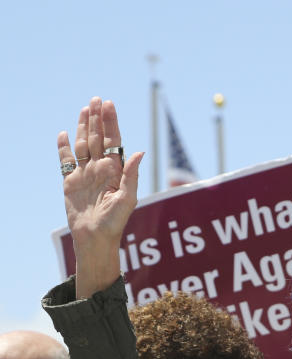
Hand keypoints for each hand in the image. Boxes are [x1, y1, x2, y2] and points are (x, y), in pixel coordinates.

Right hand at [56, 97, 143, 297]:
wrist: (95, 238)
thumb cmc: (115, 222)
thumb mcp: (127, 199)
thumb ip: (132, 175)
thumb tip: (139, 152)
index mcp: (115, 170)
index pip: (114, 141)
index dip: (111, 123)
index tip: (110, 105)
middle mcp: (100, 169)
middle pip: (98, 138)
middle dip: (98, 119)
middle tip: (97, 99)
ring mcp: (85, 174)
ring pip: (83, 145)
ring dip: (83, 127)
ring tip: (85, 109)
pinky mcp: (70, 182)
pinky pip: (66, 161)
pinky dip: (64, 147)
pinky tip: (64, 133)